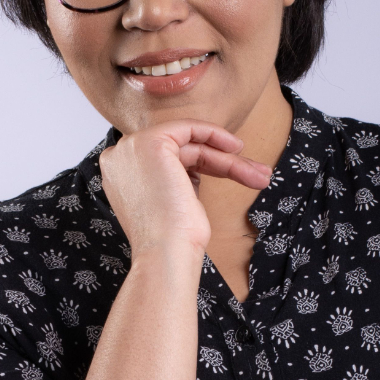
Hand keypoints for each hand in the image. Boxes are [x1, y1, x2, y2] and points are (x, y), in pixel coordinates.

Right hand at [99, 120, 270, 260]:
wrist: (166, 252)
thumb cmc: (173, 238)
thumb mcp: (174, 200)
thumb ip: (177, 179)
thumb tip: (200, 166)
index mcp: (121, 174)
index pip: (168, 160)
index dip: (203, 163)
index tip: (233, 169)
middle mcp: (120, 157)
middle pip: (181, 151)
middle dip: (222, 163)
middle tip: (256, 175)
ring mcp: (132, 148)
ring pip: (190, 143)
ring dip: (228, 159)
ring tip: (259, 175)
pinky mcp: (150, 142)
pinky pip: (188, 128)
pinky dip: (214, 135)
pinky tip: (236, 149)